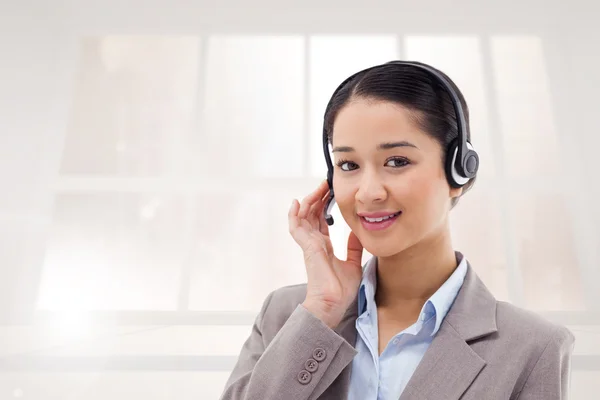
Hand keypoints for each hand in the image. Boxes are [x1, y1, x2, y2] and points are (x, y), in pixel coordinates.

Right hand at [288, 180, 363, 327]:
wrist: (333, 304)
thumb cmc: (341, 290)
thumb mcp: (353, 263)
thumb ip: (354, 247)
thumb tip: (358, 231)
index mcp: (324, 247)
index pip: (322, 221)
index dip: (325, 206)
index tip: (331, 193)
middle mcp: (315, 243)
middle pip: (312, 215)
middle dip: (318, 198)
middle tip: (326, 184)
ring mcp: (309, 245)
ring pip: (304, 217)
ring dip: (309, 201)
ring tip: (318, 188)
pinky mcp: (307, 247)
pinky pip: (296, 228)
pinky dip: (294, 215)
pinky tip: (297, 202)